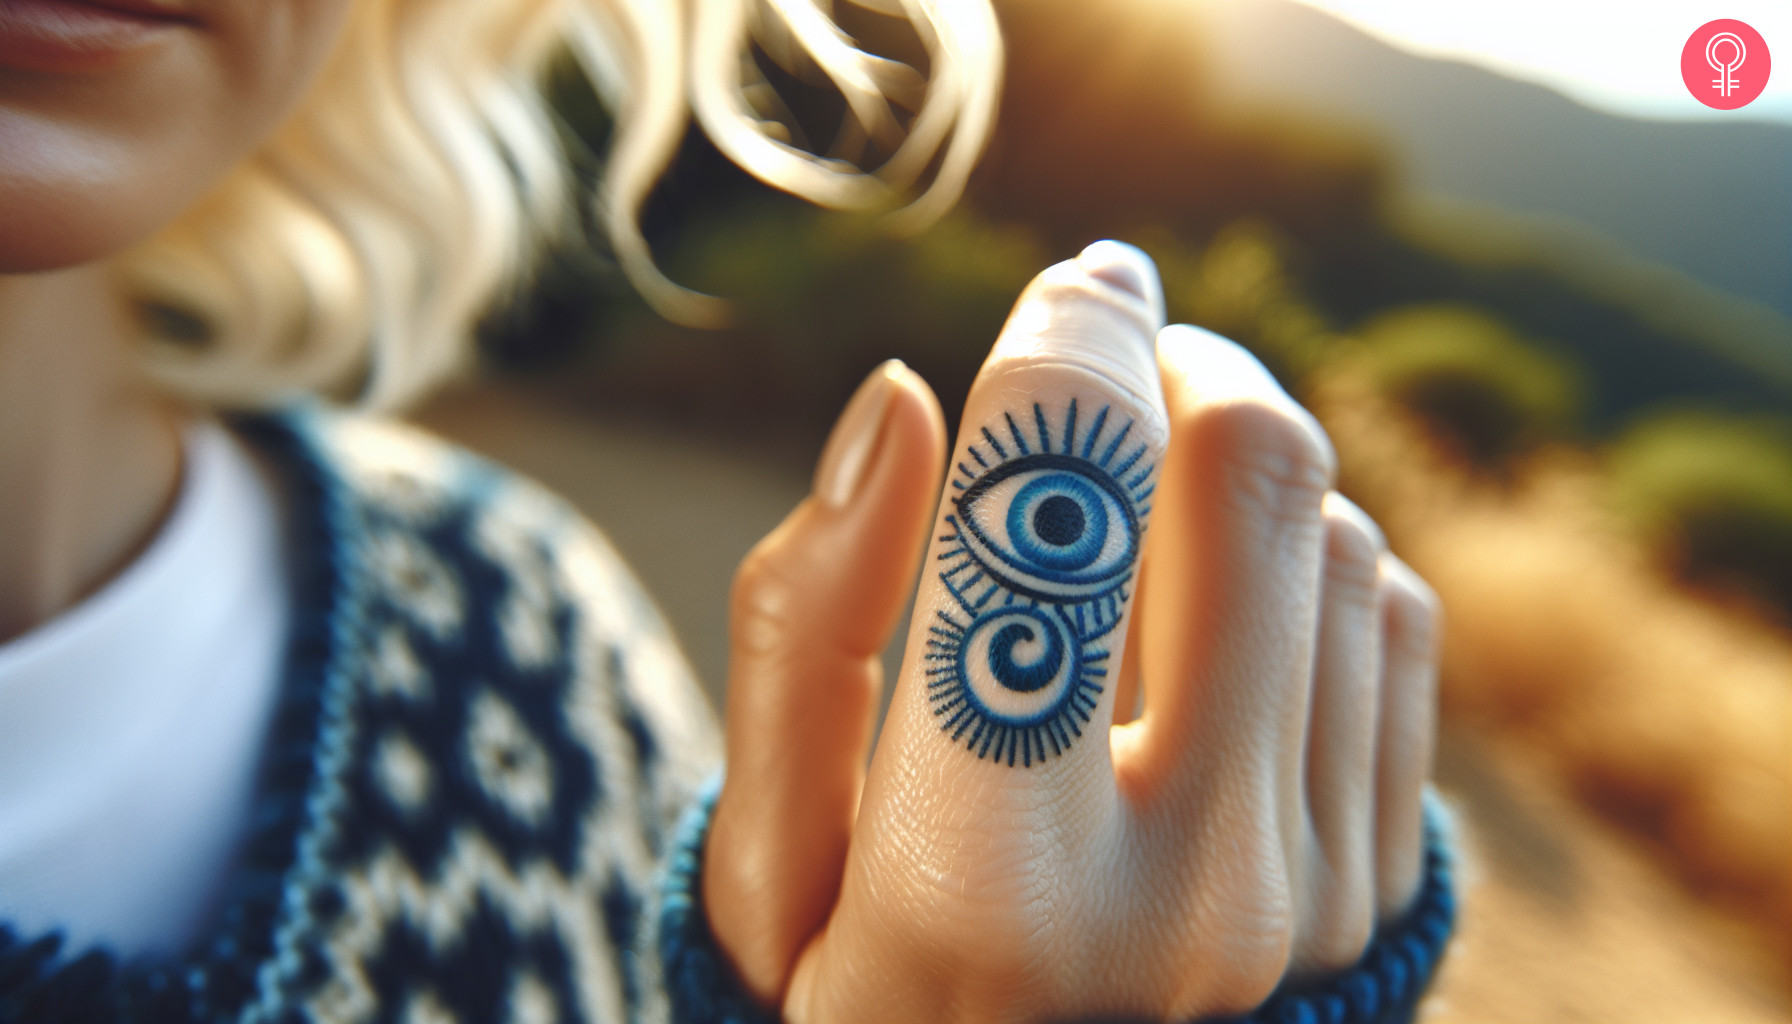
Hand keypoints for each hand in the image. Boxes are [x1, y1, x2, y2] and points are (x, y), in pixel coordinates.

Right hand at [704, 243, 1441, 1021]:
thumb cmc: (855, 994)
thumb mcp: (771, 856)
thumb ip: (804, 628)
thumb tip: (899, 403)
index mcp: (987, 890)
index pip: (1047, 526)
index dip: (1060, 352)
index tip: (1066, 289)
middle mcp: (1188, 899)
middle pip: (1244, 480)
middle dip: (1172, 364)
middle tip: (1114, 340)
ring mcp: (1314, 902)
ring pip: (1333, 531)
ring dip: (1232, 459)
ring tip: (1140, 497)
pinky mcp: (1382, 888)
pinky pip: (1391, 612)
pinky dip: (1306, 549)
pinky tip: (1218, 590)